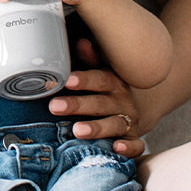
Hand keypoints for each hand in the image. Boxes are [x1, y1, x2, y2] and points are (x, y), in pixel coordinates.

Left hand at [48, 38, 145, 157]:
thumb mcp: (100, 72)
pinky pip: (135, 146)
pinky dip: (128, 148)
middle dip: (77, 105)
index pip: (99, 79)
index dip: (84, 80)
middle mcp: (122, 101)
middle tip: (54, 106)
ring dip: (96, 128)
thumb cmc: (106, 90)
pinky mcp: (133, 140)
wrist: (134, 110)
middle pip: (100, 103)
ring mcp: (129, 121)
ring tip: (77, 130)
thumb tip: (81, 42)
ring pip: (114, 124)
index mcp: (113, 82)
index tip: (68, 80)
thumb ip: (90, 59)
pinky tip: (116, 148)